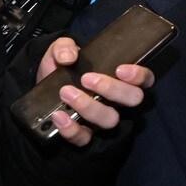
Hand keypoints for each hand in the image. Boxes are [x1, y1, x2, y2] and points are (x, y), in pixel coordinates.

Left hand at [36, 37, 155, 147]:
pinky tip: (59, 115)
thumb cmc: (61, 72)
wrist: (40, 96)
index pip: (145, 80)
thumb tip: (69, 57)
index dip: (139, 75)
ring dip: (89, 106)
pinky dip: (71, 128)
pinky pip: (84, 139)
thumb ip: (63, 47)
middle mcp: (117, 103)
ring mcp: (102, 122)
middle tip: (86, 79)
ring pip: (110, 120)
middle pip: (133, 99)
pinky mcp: (85, 137)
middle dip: (112, 88)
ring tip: (66, 93)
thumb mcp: (60, 52)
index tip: (120, 69)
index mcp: (119, 80)